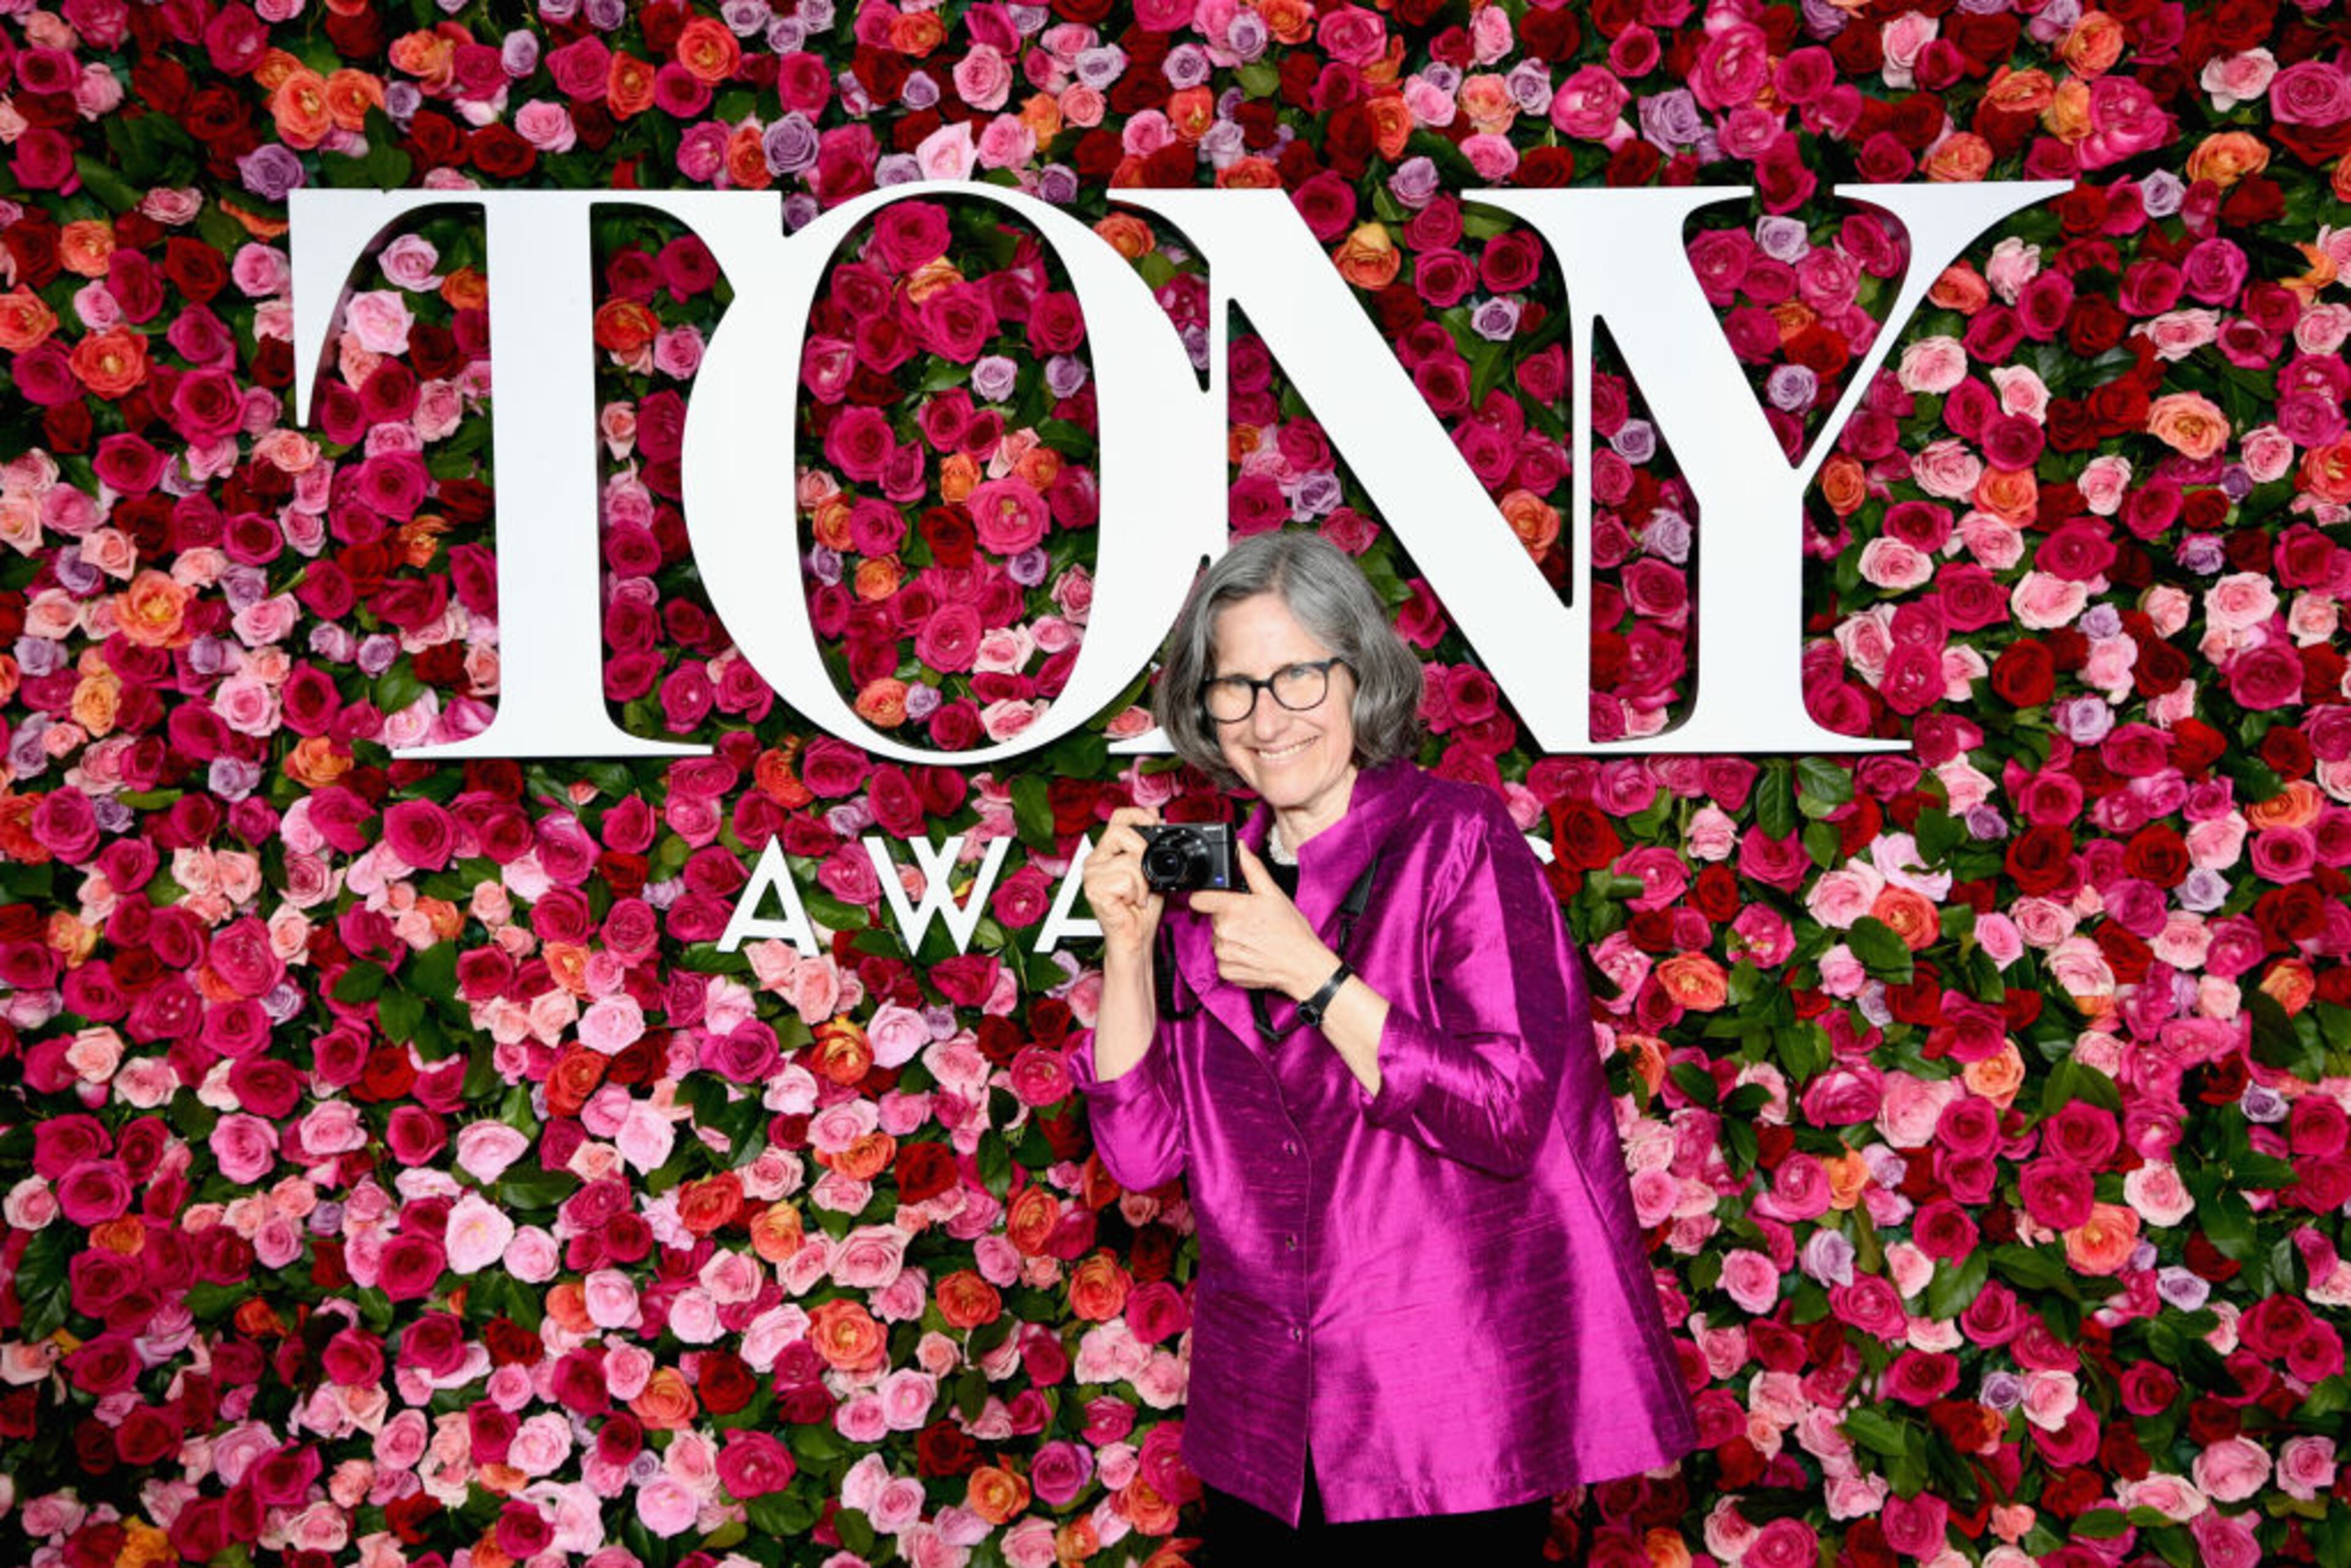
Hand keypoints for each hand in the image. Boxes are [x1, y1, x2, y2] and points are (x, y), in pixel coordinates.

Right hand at [1083, 805, 1165, 963]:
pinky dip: (1138, 893)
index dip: (1137, 814)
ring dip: (1144, 882)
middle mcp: (1094, 861)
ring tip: (1138, 895)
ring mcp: (1091, 875)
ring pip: (1130, 860)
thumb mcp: (1152, 869)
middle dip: (1143, 852)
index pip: (1117, 818)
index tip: (1155, 820)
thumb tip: (1156, 814)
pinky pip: (1127, 879)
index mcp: (1106, 852)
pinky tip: (1132, 903)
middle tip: (1147, 876)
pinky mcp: (1094, 890)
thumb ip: (1150, 843)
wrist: (1136, 938)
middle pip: (1121, 832)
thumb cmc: (1142, 907)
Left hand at [1188, 842, 1337, 998]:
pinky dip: (1234, 955)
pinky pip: (1222, 958)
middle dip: (1229, 917)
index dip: (1208, 897)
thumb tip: (1241, 849)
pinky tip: (1252, 952)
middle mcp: (1224, 931)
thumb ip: (1252, 869)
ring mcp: (1224, 953)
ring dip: (1231, 937)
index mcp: (1233, 909)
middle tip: (1251, 920)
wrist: (1302, 966)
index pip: (1199, 899)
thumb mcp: (1274, 894)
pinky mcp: (1227, 971)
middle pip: (1214, 918)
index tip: (1218, 899)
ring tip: (1254, 938)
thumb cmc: (1292, 932)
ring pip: (1218, 938)